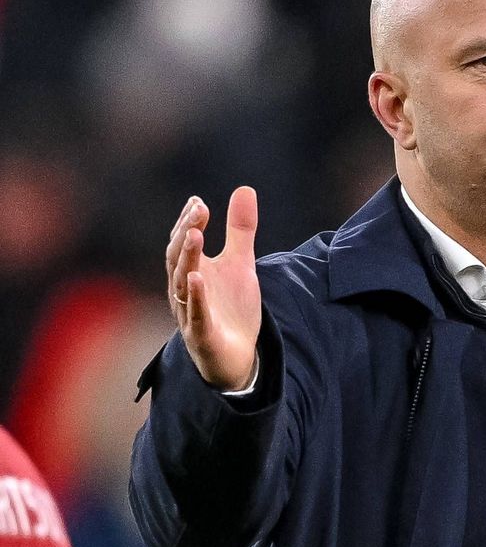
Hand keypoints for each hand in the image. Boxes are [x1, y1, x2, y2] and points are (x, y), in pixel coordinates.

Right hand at [165, 186, 261, 390]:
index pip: (183, 242)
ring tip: (195, 235)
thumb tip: (245, 189)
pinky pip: (196, 314)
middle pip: (179, 258)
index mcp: (192, 271)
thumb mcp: (241, 265)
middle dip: (186, 233)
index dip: (189, 221)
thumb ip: (241, 230)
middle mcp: (185, 290)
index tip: (199, 202)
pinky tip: (197, 277)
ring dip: (188, 258)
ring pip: (182, 283)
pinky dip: (196, 296)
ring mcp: (190, 313)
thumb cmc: (232, 309)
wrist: (237, 357)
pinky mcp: (201, 335)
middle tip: (198, 211)